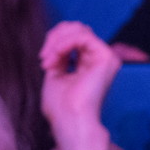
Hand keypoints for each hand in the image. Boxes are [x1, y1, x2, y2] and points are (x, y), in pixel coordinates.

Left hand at [40, 21, 120, 149]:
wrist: (70, 121)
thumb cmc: (61, 107)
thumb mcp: (55, 75)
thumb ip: (58, 56)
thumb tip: (56, 41)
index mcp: (88, 64)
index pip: (72, 37)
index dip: (54, 41)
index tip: (42, 60)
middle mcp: (99, 59)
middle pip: (76, 28)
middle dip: (55, 38)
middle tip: (43, 58)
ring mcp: (105, 57)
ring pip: (79, 29)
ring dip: (57, 42)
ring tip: (48, 61)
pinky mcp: (107, 57)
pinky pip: (83, 36)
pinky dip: (65, 43)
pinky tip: (56, 56)